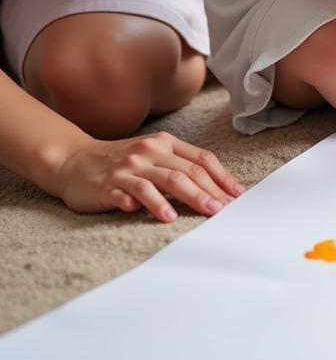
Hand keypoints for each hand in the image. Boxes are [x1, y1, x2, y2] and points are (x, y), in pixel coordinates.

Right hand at [55, 131, 243, 222]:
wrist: (73, 161)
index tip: (238, 194)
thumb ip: (178, 167)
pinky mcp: (111, 184)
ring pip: (165, 181)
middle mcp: (150, 152)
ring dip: (188, 198)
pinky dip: (151, 204)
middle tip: (225, 209)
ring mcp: (130, 167)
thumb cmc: (121, 162)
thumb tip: (215, 189)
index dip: (222, 177)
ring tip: (204, 212)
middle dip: (210, 191)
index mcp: (165, 143)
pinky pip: (134, 193)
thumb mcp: (152, 156)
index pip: (201, 159)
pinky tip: (164, 216)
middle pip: (187, 171)